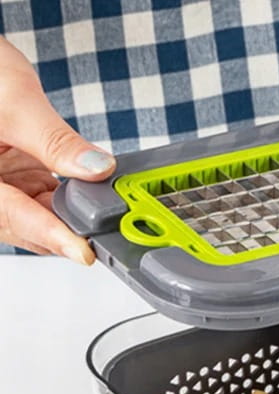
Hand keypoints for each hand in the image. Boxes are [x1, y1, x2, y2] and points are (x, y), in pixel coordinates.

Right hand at [0, 36, 115, 264]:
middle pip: (27, 227)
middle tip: (112, 232)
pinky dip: (72, 203)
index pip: (12, 216)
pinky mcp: (16, 184)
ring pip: (40, 219)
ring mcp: (2, 191)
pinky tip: (96, 198)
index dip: (51, 236)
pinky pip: (45, 204)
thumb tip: (97, 169)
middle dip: (69, 230)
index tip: (84, 251)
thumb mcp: (14, 101)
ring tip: (109, 213)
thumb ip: (55, 140)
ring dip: (73, 217)